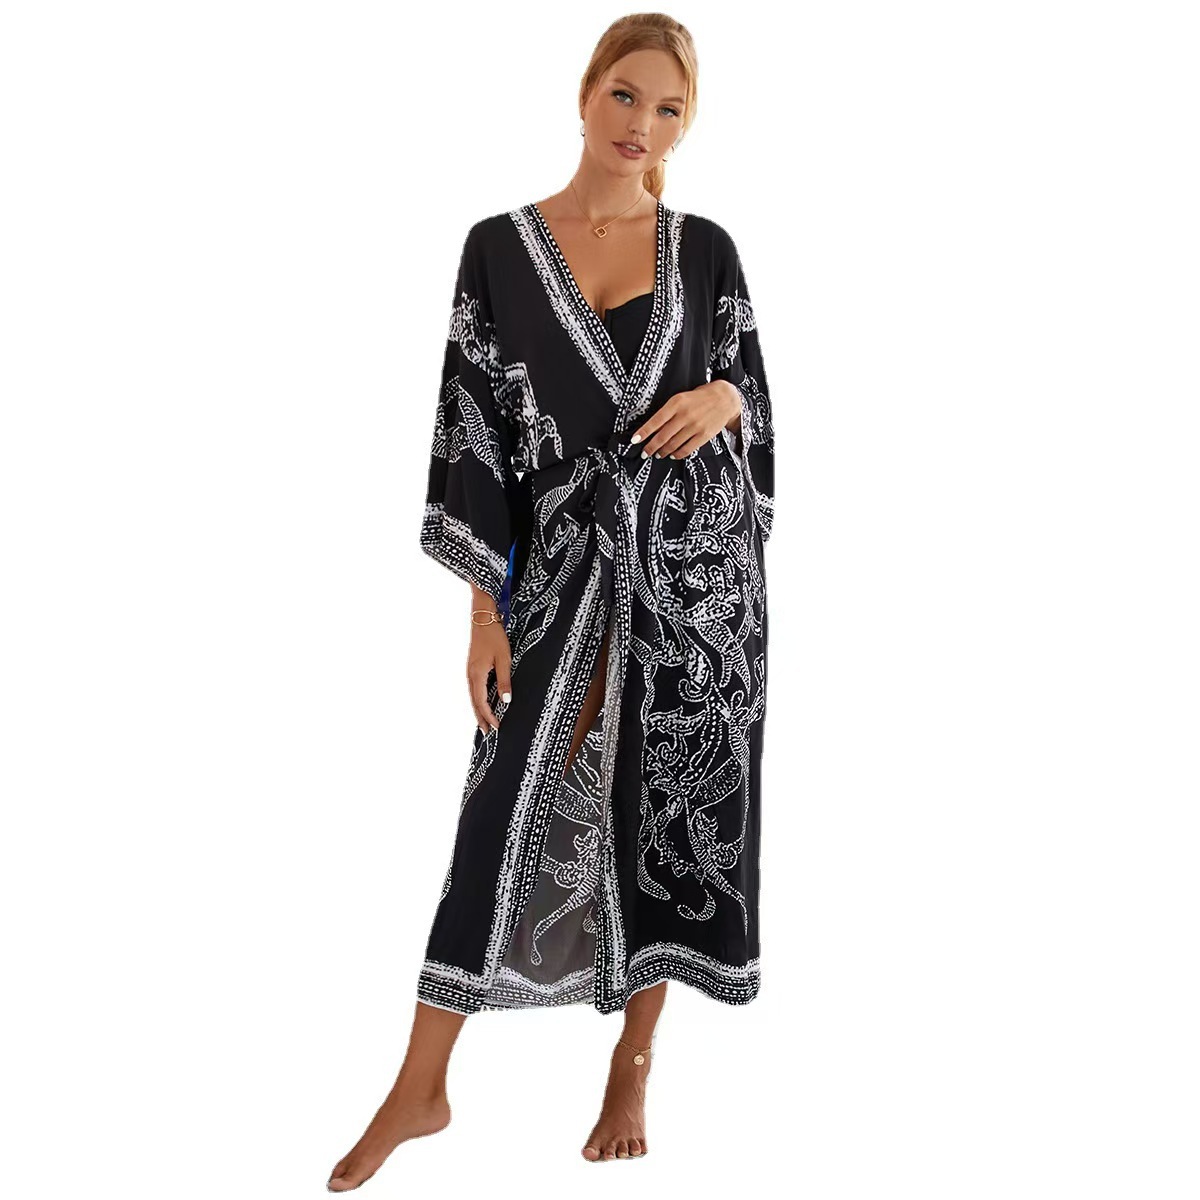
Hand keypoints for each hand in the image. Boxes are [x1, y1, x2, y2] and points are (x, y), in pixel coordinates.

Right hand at [467, 617, 510, 734]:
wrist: (483, 618)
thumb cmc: (494, 636)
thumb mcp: (504, 659)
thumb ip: (504, 680)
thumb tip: (506, 701)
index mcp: (477, 674)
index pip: (481, 702)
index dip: (488, 716)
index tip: (496, 727)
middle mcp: (470, 675)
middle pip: (474, 702)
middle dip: (480, 718)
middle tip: (486, 732)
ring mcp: (470, 671)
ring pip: (472, 696)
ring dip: (478, 710)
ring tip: (484, 722)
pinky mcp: (473, 667)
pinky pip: (474, 688)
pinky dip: (477, 699)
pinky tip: (482, 702)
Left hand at [629, 380, 740, 458]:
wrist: (725, 398)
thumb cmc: (699, 397)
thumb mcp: (681, 397)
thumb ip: (668, 411)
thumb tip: (653, 428)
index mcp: (676, 403)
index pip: (655, 421)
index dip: (644, 432)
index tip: (634, 440)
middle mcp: (684, 415)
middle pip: (663, 436)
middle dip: (651, 447)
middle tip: (644, 453)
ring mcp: (695, 426)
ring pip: (673, 444)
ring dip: (663, 451)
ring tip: (658, 454)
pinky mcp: (703, 435)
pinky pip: (687, 449)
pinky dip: (677, 454)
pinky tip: (672, 455)